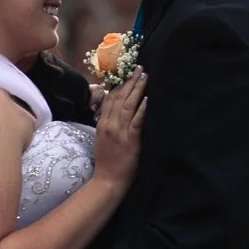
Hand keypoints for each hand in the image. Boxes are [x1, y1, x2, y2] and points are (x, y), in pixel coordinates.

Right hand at [93, 67, 146, 184]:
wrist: (107, 180)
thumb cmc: (106, 161)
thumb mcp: (101, 138)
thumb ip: (107, 124)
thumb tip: (114, 111)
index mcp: (102, 124)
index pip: (110, 99)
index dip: (119, 84)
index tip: (126, 73)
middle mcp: (109, 125)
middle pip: (119, 98)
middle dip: (130, 81)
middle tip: (138, 68)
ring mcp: (120, 132)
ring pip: (128, 105)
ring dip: (137, 89)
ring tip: (144, 76)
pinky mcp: (130, 140)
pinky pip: (136, 121)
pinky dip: (142, 108)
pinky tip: (147, 99)